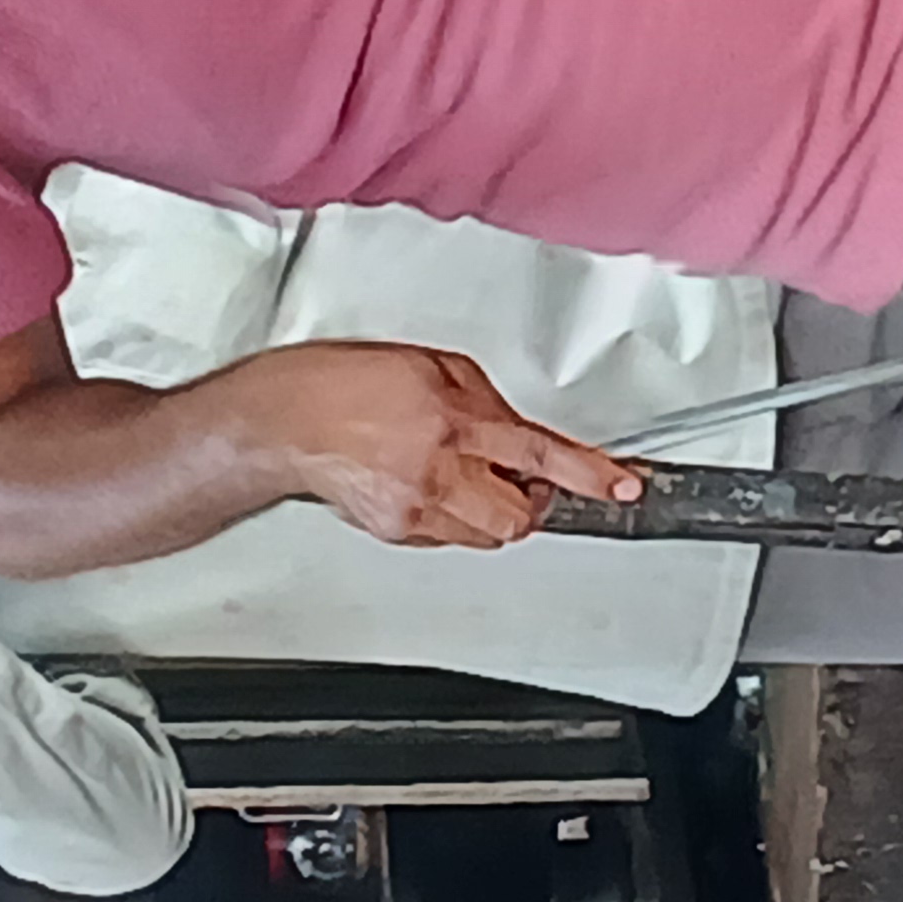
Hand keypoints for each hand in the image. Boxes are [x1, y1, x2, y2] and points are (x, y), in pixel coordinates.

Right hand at [240, 342, 640, 550]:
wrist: (279, 422)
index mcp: (451, 418)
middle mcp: (437, 470)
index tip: (623, 487)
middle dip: (532, 499)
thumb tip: (514, 431)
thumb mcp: (427, 364)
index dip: (589, 474)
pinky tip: (430, 484)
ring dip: (495, 510)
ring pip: (489, 534)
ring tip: (467, 476)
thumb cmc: (340, 382)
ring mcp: (416, 508)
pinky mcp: (396, 531)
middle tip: (520, 474)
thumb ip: (482, 399)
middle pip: (521, 515)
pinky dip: (456, 516)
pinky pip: (450, 537)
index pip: (539, 452)